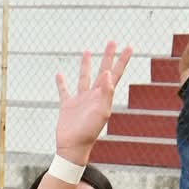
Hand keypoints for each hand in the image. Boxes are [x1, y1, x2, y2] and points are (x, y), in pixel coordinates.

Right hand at [53, 41, 131, 163]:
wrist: (73, 147)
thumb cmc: (89, 132)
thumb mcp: (102, 112)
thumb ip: (107, 93)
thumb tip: (108, 73)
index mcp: (104, 96)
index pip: (115, 74)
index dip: (122, 60)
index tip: (129, 46)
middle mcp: (94, 95)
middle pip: (102, 71)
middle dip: (108, 56)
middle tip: (112, 41)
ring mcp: (80, 100)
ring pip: (84, 77)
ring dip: (86, 65)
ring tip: (87, 51)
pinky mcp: (67, 105)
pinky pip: (64, 91)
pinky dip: (61, 83)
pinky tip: (59, 75)